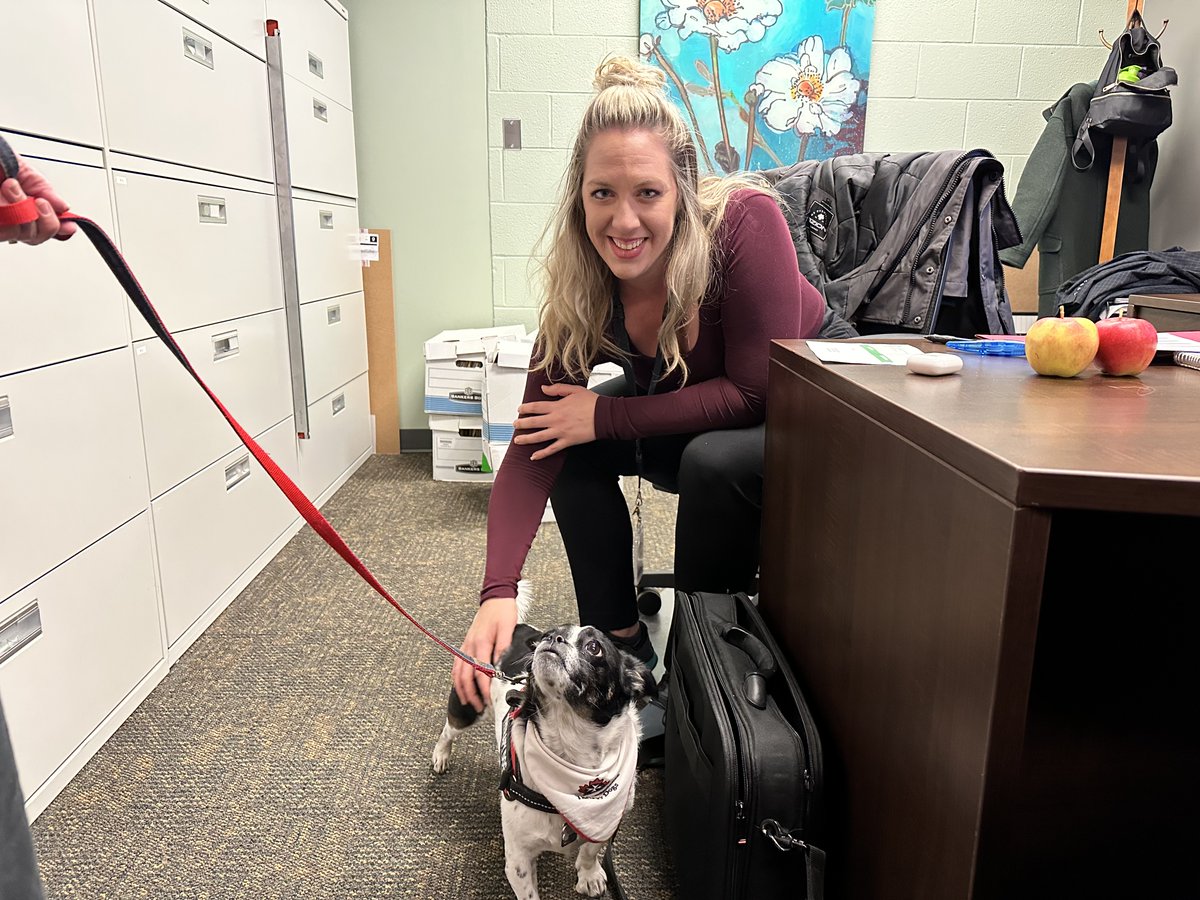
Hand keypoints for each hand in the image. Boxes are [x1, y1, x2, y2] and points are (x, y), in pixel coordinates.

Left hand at [1, 159, 74, 244]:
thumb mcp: (24, 170)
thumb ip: (45, 189)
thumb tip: (64, 208)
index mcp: (22, 205)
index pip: (44, 226)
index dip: (59, 228)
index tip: (69, 226)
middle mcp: (9, 216)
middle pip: (36, 236)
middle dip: (46, 220)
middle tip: (39, 202)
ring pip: (22, 233)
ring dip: (22, 209)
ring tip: (12, 187)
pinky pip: (6, 230)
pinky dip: (11, 210)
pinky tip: (5, 196)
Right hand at [453, 597, 517, 711]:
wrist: (495, 597)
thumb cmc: (502, 611)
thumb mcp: (508, 629)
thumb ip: (503, 649)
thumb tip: (500, 667)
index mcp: (481, 643)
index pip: (480, 672)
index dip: (483, 689)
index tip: (488, 699)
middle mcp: (470, 646)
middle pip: (465, 676)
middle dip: (471, 694)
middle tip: (478, 706)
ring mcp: (466, 645)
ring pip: (458, 672)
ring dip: (462, 689)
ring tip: (468, 701)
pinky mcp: (465, 644)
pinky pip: (457, 665)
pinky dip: (457, 678)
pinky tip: (460, 685)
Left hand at [512, 383, 597, 460]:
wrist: (604, 416)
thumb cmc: (592, 403)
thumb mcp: (574, 390)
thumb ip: (557, 389)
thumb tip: (544, 389)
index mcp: (557, 407)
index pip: (535, 407)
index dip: (525, 408)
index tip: (520, 410)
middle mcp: (556, 420)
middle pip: (533, 422)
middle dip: (521, 424)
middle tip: (515, 425)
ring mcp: (560, 432)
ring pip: (539, 437)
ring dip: (526, 439)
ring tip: (518, 440)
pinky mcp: (567, 441)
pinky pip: (552, 449)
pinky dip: (542, 454)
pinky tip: (534, 456)